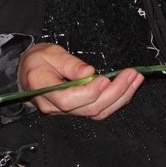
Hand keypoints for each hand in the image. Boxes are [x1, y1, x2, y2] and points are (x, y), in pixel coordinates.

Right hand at [18, 43, 142, 118]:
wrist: (29, 72)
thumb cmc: (37, 61)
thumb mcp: (49, 53)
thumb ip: (68, 63)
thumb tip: (88, 72)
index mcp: (45, 91)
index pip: (69, 100)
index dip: (90, 92)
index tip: (105, 79)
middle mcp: (57, 107)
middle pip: (89, 109)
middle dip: (114, 92)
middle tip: (131, 75)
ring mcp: (68, 111)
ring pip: (97, 112)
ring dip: (120, 97)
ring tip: (135, 79)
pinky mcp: (78, 109)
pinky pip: (99, 110)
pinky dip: (116, 100)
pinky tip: (128, 87)